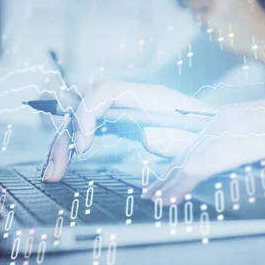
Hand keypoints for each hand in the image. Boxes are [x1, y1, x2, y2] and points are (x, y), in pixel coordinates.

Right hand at [41, 80, 212, 181]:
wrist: (213, 130)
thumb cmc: (204, 132)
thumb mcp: (190, 135)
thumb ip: (171, 135)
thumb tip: (149, 138)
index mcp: (146, 95)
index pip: (103, 90)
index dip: (87, 114)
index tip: (84, 147)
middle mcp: (128, 98)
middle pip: (82, 106)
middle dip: (64, 139)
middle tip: (54, 173)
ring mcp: (121, 108)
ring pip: (78, 119)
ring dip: (61, 145)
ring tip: (51, 174)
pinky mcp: (118, 121)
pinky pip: (87, 128)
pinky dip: (72, 146)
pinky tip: (61, 164)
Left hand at [143, 94, 264, 204]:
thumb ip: (261, 136)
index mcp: (225, 119)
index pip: (198, 142)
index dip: (184, 158)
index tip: (174, 168)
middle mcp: (211, 129)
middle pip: (183, 154)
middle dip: (167, 174)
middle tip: (151, 188)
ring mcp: (209, 143)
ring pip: (180, 168)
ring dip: (166, 186)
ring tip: (152, 198)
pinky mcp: (208, 160)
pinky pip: (186, 178)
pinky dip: (175, 190)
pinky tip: (166, 201)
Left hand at [145, 88, 264, 205]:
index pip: (238, 121)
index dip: (204, 145)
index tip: (180, 168)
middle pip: (222, 124)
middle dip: (186, 154)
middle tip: (160, 183)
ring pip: (222, 133)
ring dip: (187, 164)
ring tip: (163, 191)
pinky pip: (237, 145)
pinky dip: (204, 165)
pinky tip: (185, 183)